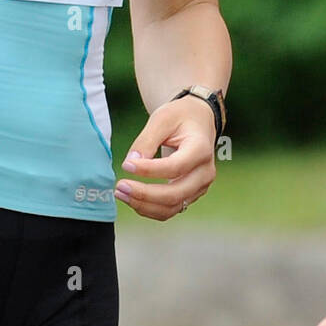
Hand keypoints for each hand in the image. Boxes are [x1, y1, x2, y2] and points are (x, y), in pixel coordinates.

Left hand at [115, 95, 216, 219]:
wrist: (198, 121)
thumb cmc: (181, 117)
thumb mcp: (162, 118)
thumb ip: (146, 140)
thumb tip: (131, 162)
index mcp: (201, 149)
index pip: (175, 167)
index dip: (149, 170)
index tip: (126, 165)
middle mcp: (205, 171)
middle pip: (175, 194)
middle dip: (144, 194)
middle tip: (120, 186)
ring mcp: (200, 186)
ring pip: (172, 207)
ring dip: (144, 205)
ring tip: (121, 194)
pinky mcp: (191, 194)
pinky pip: (171, 209)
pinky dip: (150, 208)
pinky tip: (133, 198)